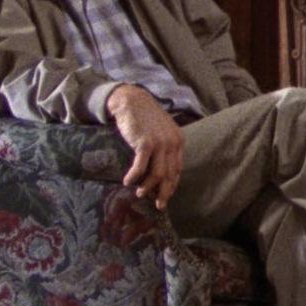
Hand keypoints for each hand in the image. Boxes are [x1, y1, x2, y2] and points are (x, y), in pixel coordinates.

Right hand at [106, 84, 183, 208]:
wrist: (132, 100)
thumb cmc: (144, 118)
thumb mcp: (161, 132)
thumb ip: (165, 148)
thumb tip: (161, 170)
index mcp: (178, 141)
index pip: (177, 169)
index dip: (172, 185)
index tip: (166, 196)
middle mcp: (172, 143)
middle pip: (170, 174)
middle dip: (164, 192)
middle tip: (158, 205)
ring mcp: (160, 143)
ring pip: (157, 174)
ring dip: (147, 187)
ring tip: (139, 194)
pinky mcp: (145, 143)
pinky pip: (140, 167)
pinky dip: (134, 177)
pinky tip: (127, 181)